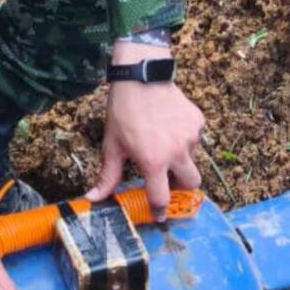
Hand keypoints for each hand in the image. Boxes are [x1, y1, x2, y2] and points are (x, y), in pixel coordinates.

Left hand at [85, 41, 204, 220]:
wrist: (141, 74)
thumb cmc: (124, 110)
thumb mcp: (112, 144)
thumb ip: (107, 175)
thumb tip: (92, 199)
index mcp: (154, 161)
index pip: (162, 198)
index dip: (160, 210)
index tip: (159, 214)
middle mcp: (177, 152)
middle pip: (191, 183)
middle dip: (182, 186)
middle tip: (168, 178)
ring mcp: (191, 136)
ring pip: (192, 158)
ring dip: (181, 157)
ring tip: (163, 141)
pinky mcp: (198, 121)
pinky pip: (195, 137)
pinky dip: (185, 136)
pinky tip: (169, 125)